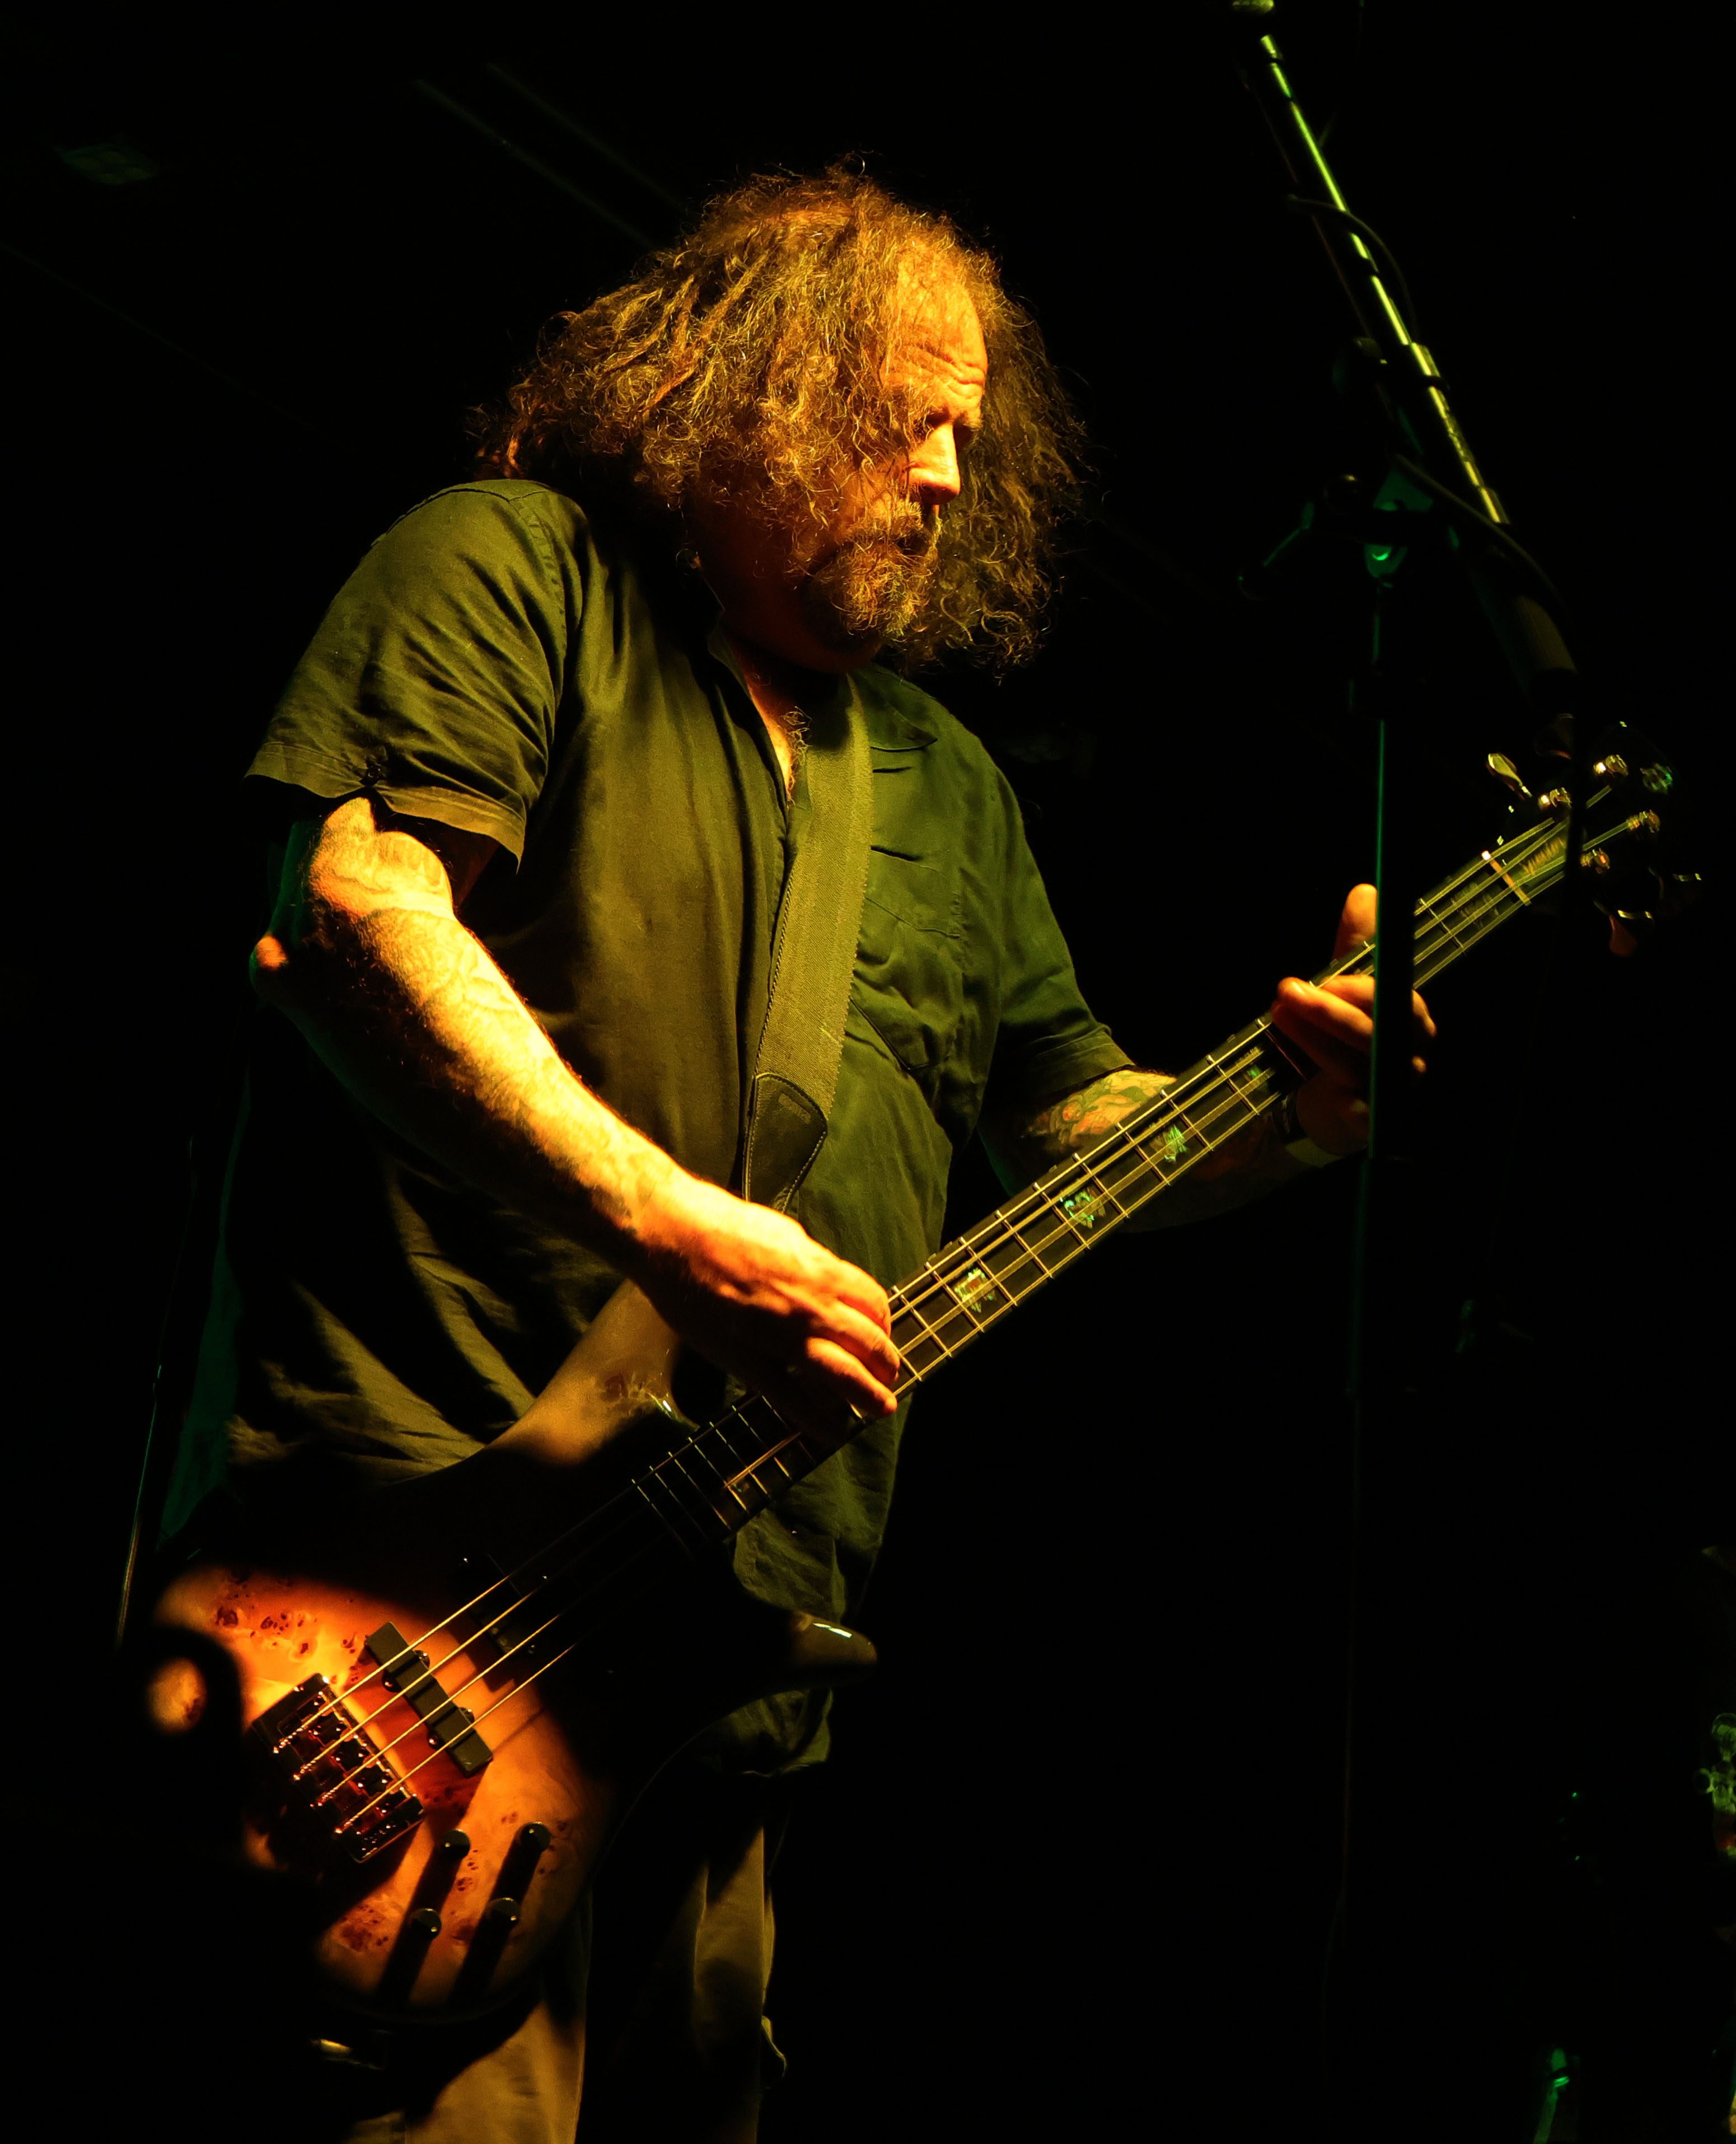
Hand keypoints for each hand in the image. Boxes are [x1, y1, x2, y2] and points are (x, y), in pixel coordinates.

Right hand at [627, 1172, 900, 1431]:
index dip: (882, 1322)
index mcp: (818, 1269)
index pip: (872, 1302)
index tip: (880, 1332)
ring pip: (843, 1374)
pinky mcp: (747, 1360)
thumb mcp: (782, 1233)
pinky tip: (831, 1432)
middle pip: (868, 1342)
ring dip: (867, 1394)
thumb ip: (809, 1260)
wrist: (671, 1232)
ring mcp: (780, 1336)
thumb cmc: (718, 1224)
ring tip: (879, 1408)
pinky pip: (792, 1399)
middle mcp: (809, 1304)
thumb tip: (823, 1274)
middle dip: (885, 1364)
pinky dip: (817, 1420)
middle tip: (890, 1376)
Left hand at [1268, 884, 1435, 1157]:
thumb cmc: (1342, 1043)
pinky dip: (1323, 1079)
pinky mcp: (1368, 1120)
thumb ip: (1355, 947)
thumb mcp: (1345, 990)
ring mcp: (1390, 1090)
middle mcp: (1408, 1054)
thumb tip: (1365, 892)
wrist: (1328, 1111)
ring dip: (1315, 1035)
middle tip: (1288, 989)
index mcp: (1410, 1020)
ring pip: (1358, 1060)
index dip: (1364, 987)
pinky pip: (1348, 1096)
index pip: (1397, 998)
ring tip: (1278, 1011)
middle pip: (1378, 1029)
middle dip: (1332, 1009)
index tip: (1330, 975)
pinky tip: (1291, 1062)